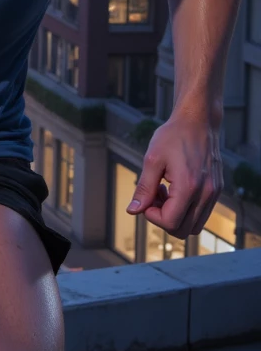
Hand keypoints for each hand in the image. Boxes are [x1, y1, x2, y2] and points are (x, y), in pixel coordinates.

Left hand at [126, 113, 223, 238]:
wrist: (198, 120)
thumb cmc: (173, 136)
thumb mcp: (152, 159)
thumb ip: (144, 188)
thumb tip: (133, 210)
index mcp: (189, 186)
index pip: (170, 222)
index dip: (152, 216)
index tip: (146, 199)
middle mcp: (206, 193)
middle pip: (183, 230)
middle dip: (164, 218)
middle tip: (154, 196)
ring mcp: (214, 193)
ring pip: (194, 225)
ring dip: (176, 215)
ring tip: (165, 192)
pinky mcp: (216, 189)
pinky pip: (201, 213)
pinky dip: (186, 209)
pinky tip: (176, 188)